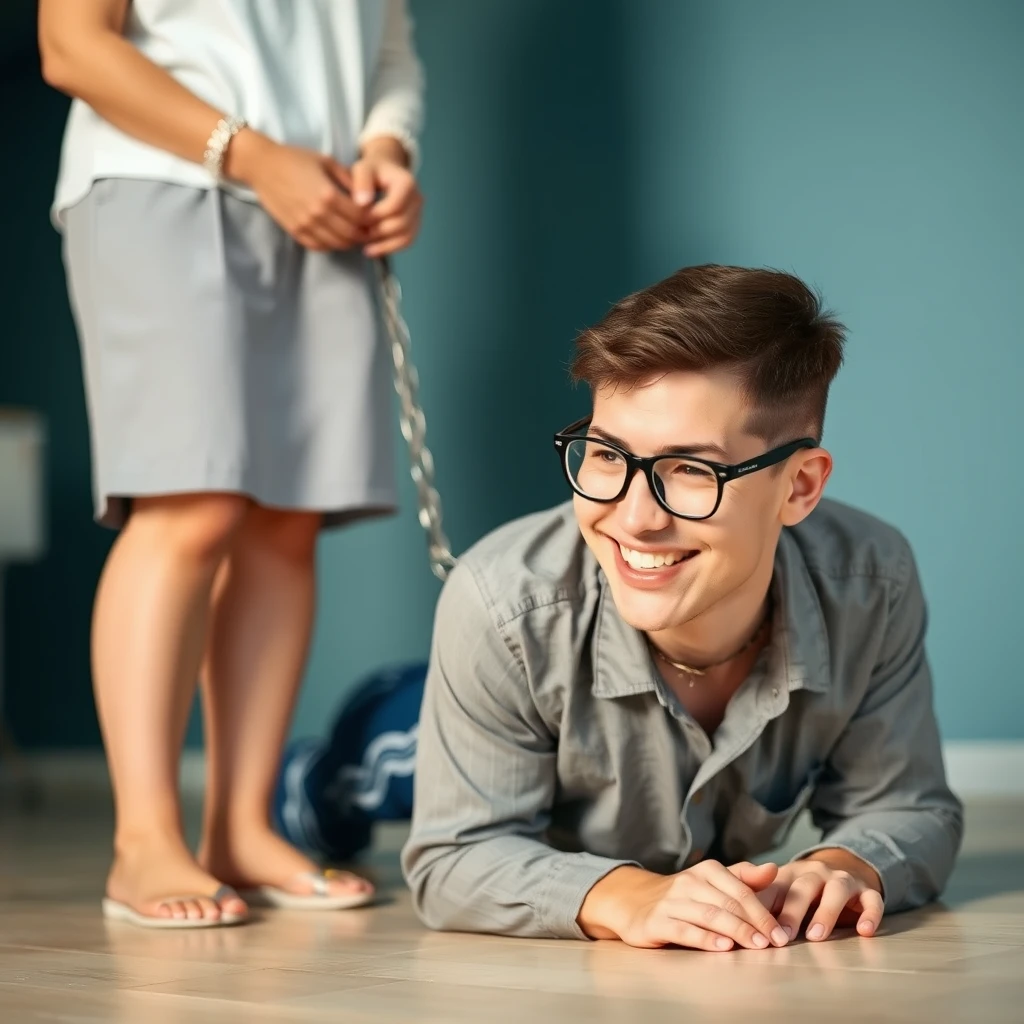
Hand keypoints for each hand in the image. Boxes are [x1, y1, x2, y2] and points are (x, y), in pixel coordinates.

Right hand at [227, 131, 371, 251]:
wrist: (261, 166)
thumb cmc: (295, 159)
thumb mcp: (327, 161)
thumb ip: (349, 179)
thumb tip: (368, 193)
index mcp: (328, 195)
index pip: (360, 216)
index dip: (372, 218)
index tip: (376, 215)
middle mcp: (318, 214)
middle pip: (352, 234)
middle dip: (365, 233)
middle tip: (370, 228)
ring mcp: (305, 225)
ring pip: (338, 243)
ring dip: (350, 241)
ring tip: (356, 233)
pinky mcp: (295, 231)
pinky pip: (320, 246)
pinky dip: (332, 245)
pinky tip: (337, 236)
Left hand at [350, 137, 422, 257]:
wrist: (384, 171)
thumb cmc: (371, 170)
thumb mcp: (362, 168)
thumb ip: (361, 181)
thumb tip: (362, 203)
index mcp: (407, 183)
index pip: (395, 206)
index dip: (376, 215)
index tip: (358, 217)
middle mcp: (417, 198)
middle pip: (401, 223)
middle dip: (378, 230)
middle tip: (357, 232)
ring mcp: (418, 213)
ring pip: (405, 236)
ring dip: (383, 243)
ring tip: (363, 244)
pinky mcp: (414, 225)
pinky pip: (406, 242)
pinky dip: (388, 248)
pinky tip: (370, 250)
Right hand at [578, 861, 789, 951]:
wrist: (635, 902)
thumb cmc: (684, 896)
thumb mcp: (713, 881)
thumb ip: (743, 877)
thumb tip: (773, 869)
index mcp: (706, 871)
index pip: (741, 890)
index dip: (763, 911)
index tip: (780, 932)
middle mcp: (689, 882)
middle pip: (728, 903)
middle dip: (754, 923)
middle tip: (775, 942)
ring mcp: (671, 901)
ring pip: (709, 915)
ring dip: (736, 930)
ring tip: (756, 945)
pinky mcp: (656, 921)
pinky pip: (684, 930)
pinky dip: (705, 939)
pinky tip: (723, 947)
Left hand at [748, 852, 884, 941]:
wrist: (840, 870)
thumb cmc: (800, 891)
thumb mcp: (778, 892)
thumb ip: (757, 901)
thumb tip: (732, 921)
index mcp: (788, 874)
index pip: (773, 888)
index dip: (762, 909)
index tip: (755, 933)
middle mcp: (815, 873)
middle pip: (802, 887)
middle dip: (792, 911)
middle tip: (783, 937)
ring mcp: (841, 880)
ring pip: (835, 890)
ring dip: (826, 912)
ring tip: (816, 936)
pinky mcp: (866, 891)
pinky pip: (872, 899)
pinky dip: (870, 914)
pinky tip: (864, 931)